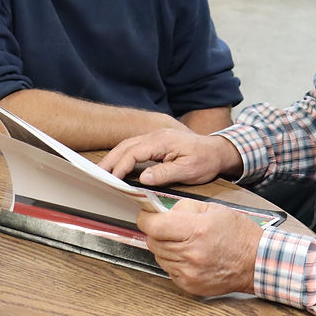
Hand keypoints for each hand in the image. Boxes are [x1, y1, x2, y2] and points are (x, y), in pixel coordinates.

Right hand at [99, 129, 242, 185]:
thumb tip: (143, 179)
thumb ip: (165, 174)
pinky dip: (123, 156)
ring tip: (102, 173)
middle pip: (125, 146)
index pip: (134, 152)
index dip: (120, 166)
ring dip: (114, 158)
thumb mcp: (188, 170)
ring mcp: (156, 137)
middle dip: (110, 161)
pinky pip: (135, 147)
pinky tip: (118, 166)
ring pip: (128, 145)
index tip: (112, 180)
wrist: (218, 151)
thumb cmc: (205, 160)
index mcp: (162, 141)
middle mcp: (156, 136)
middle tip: (96, 175)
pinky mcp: (157, 142)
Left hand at [138, 199, 261, 295]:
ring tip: (182, 241)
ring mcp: (189, 272)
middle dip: (156, 231)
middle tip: (167, 226)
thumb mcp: (214, 209)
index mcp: (197, 230)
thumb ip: (184, 208)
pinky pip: (168, 269)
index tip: (146, 215)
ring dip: (164, 246)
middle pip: (153, 241)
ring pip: (158, 256)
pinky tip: (187, 254)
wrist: (256, 262)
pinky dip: (172, 260)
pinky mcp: (190, 285)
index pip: (155, 226)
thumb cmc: (239, 234)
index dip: (146, 219)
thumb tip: (163, 211)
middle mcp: (191, 253)